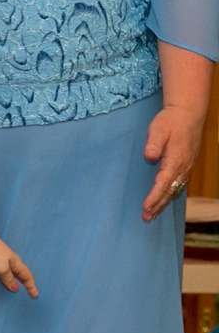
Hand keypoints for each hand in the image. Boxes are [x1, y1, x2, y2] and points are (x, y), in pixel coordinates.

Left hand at [0, 230, 37, 297]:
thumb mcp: (2, 269)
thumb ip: (8, 279)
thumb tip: (15, 288)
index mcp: (16, 264)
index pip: (27, 277)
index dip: (32, 287)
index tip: (35, 296)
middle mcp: (11, 262)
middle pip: (21, 275)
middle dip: (26, 284)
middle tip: (29, 293)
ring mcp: (1, 260)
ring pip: (11, 273)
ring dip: (15, 281)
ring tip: (16, 289)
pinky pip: (2, 271)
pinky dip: (4, 277)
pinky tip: (1, 279)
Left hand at [141, 104, 203, 220]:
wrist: (188, 114)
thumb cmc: (170, 121)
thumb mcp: (159, 129)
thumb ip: (153, 143)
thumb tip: (149, 156)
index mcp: (175, 160)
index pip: (163, 184)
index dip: (154, 197)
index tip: (145, 208)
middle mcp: (183, 167)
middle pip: (169, 191)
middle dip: (157, 205)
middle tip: (145, 218)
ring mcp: (186, 168)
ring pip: (175, 190)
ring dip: (163, 203)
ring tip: (151, 215)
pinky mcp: (186, 166)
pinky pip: (178, 185)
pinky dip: (170, 195)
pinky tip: (163, 201)